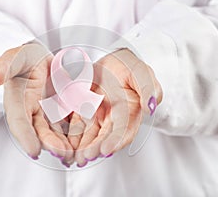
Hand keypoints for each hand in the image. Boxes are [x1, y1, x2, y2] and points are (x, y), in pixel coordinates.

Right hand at [0, 42, 73, 164]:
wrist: (39, 60)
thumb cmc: (25, 58)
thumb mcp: (16, 57)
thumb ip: (5, 66)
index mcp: (16, 101)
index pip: (18, 120)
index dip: (25, 136)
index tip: (34, 151)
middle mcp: (29, 112)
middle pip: (38, 131)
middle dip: (50, 144)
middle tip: (62, 154)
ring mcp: (45, 114)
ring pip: (54, 133)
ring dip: (62, 145)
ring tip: (73, 155)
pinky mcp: (59, 113)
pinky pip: (66, 126)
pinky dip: (73, 136)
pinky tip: (82, 145)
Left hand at [71, 49, 162, 166]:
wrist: (112, 60)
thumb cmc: (129, 67)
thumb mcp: (141, 72)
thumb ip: (148, 88)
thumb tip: (151, 107)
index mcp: (129, 112)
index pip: (124, 130)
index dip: (115, 141)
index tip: (106, 150)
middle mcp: (113, 118)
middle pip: (104, 137)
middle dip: (95, 148)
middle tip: (85, 157)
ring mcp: (97, 115)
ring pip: (89, 134)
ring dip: (82, 147)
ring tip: (74, 158)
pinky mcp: (83, 110)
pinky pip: (76, 123)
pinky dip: (72, 135)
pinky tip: (66, 144)